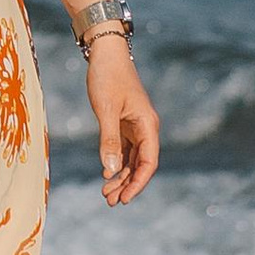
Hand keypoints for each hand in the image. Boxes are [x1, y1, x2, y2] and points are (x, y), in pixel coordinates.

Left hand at [89, 42, 159, 206]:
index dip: (138, 183)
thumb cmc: (107, 77)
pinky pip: (123, 150)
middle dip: (127, 184)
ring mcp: (135, 126)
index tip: (125, 199)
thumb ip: (109, 140)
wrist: (105, 53)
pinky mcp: (124, 123)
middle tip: (110, 201)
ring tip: (106, 194)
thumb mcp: (106, 110)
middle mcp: (145, 128)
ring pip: (131, 159)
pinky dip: (115, 163)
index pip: (148, 162)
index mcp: (148, 125)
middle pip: (141, 164)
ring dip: (120, 176)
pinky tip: (106, 175)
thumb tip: (110, 171)